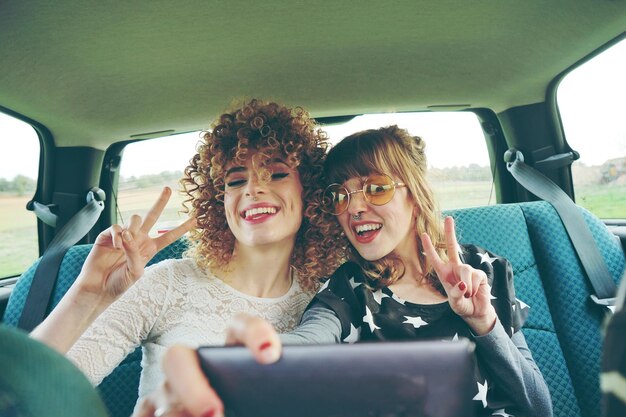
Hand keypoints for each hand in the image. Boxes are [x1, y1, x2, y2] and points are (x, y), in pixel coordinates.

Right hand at [78, 187, 194, 302]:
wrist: (98, 288)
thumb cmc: (119, 283)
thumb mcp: (135, 272)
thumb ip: (135, 253)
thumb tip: (128, 234)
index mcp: (150, 249)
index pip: (169, 236)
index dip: (182, 228)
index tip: (196, 219)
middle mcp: (139, 239)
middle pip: (152, 216)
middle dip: (160, 202)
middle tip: (168, 189)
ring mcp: (124, 236)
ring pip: (134, 219)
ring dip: (132, 228)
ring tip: (126, 242)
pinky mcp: (108, 235)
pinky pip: (116, 227)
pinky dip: (117, 235)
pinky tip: (115, 247)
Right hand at [133, 315, 281, 416]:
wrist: (229, 404)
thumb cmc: (252, 400)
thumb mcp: (261, 393)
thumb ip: (267, 389)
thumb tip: (283, 391)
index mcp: (229, 351)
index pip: (239, 327)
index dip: (254, 333)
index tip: (270, 354)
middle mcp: (192, 362)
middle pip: (179, 358)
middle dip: (193, 385)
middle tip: (215, 412)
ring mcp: (167, 387)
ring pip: (161, 394)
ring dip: (175, 411)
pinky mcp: (150, 408)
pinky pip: (143, 415)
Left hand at [421, 216, 496, 334]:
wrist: (476, 312)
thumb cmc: (462, 305)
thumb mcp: (455, 303)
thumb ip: (455, 294)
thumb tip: (462, 284)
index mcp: (444, 273)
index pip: (435, 258)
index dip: (429, 247)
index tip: (423, 234)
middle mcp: (455, 268)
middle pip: (452, 247)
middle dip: (450, 232)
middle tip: (449, 218)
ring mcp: (468, 270)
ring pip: (465, 270)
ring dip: (466, 285)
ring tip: (467, 294)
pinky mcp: (479, 274)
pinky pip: (475, 277)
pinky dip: (473, 287)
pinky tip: (474, 292)